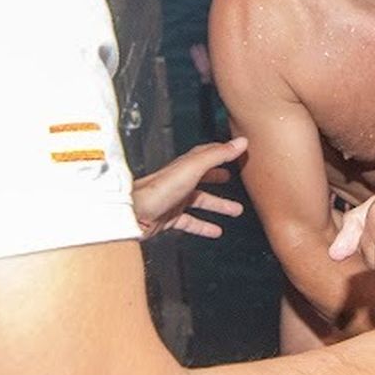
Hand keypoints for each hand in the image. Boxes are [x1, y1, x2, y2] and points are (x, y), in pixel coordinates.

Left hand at [131, 137, 246, 239]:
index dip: (221, 152)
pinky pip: (191, 222)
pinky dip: (204, 226)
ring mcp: (174, 200)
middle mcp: (179, 181)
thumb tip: (239, 143)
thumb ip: (217, 155)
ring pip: (200, 201)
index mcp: (185, 166)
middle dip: (218, 177)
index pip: (206, 154)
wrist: (134, 213)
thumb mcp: (193, 168)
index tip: (236, 150)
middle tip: (232, 178)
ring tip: (235, 210)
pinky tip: (214, 231)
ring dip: (218, 205)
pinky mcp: (169, 218)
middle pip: (203, 177)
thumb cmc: (158, 190)